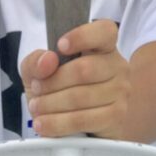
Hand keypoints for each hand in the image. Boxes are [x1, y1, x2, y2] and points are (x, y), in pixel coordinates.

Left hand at [21, 20, 130, 138]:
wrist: (75, 124)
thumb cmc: (58, 89)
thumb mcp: (37, 71)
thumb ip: (36, 61)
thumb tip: (48, 60)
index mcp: (103, 46)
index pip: (104, 31)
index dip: (82, 36)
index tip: (60, 46)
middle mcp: (117, 65)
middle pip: (84, 69)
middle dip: (52, 82)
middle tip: (37, 89)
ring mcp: (120, 91)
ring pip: (80, 97)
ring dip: (50, 104)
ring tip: (37, 107)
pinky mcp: (116, 116)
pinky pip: (84, 120)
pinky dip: (58, 123)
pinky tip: (43, 123)